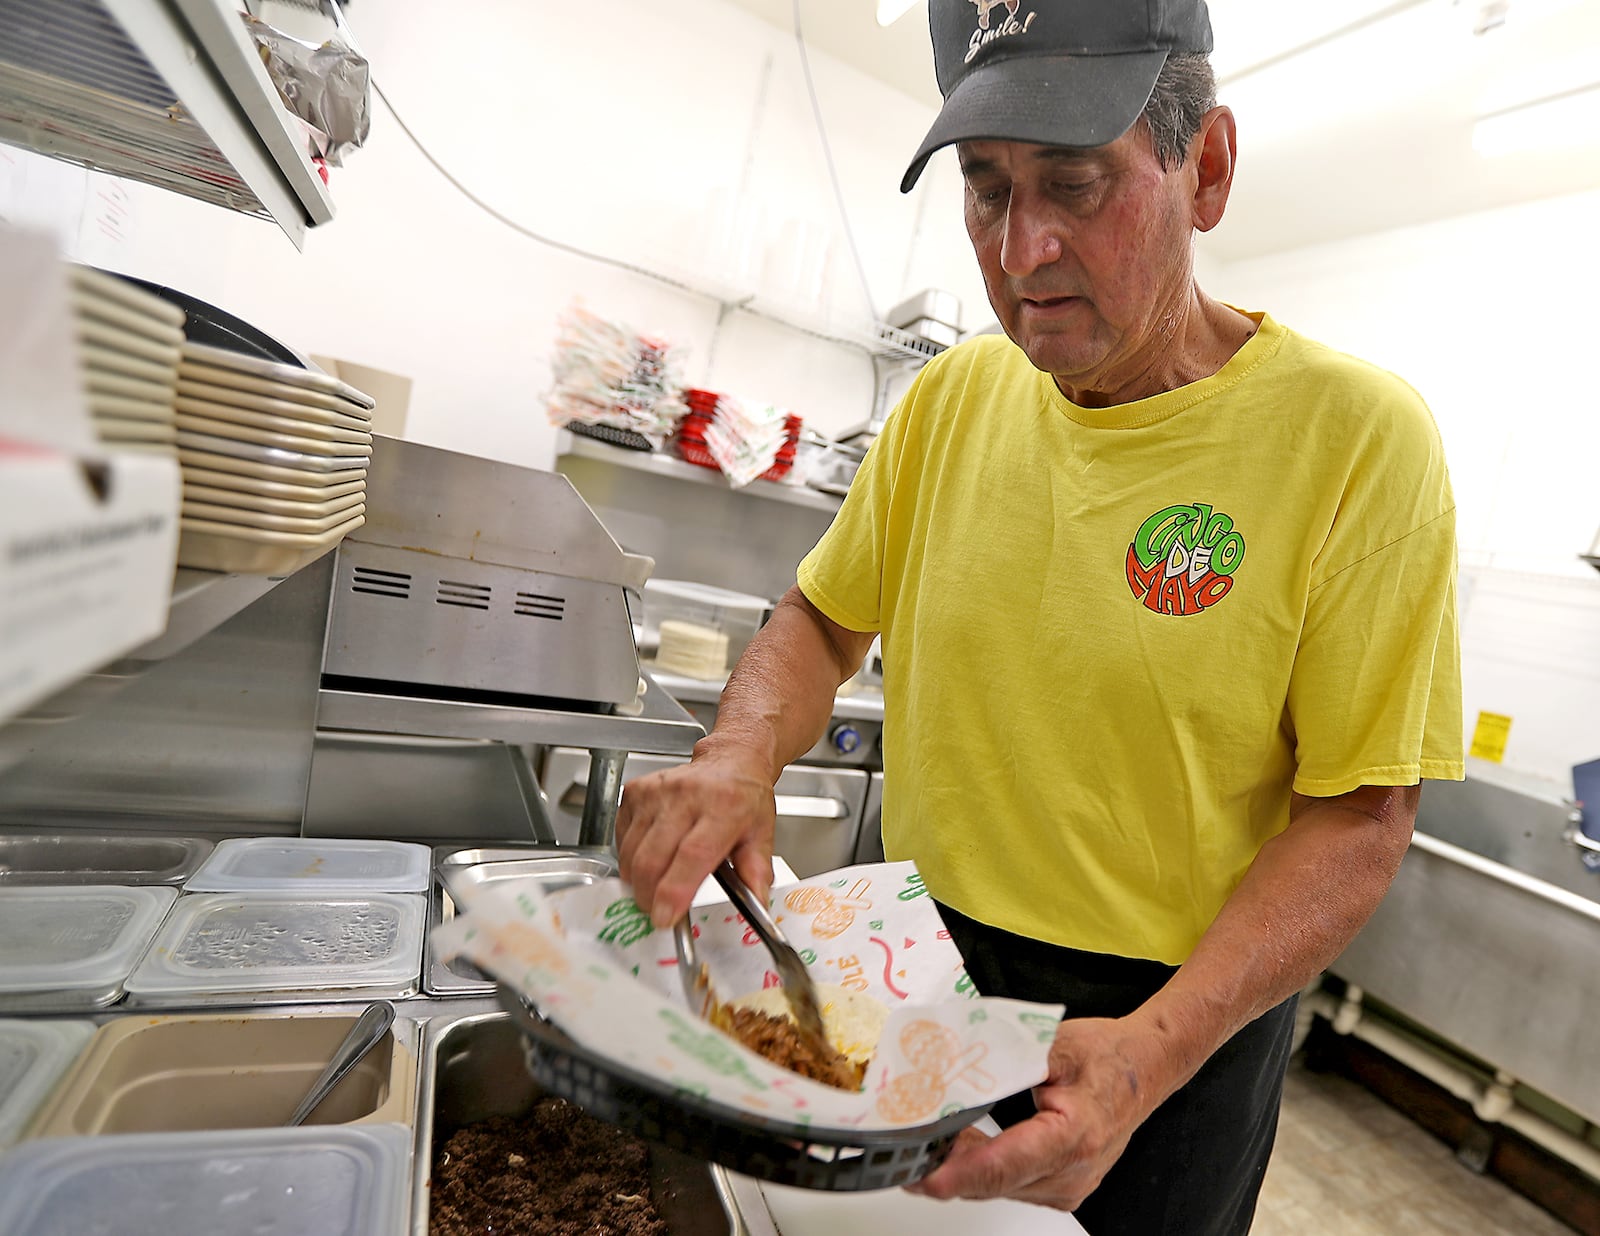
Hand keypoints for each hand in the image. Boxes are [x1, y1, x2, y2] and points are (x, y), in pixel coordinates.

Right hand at [615, 749, 777, 927]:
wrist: (730, 759)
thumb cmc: (743, 797)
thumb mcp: (762, 835)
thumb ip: (756, 873)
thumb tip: (756, 905)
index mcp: (724, 807)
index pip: (692, 854)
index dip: (674, 890)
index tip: (666, 917)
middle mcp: (687, 796)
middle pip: (653, 858)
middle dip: (649, 896)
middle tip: (658, 911)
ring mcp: (657, 792)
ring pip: (631, 852)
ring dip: (637, 880)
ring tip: (654, 887)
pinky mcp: (636, 791)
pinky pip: (621, 837)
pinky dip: (629, 858)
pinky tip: (649, 855)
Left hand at [907, 1016, 1160, 1211]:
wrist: (1146, 1067)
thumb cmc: (1106, 1054)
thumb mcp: (1053, 1043)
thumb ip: (1005, 1057)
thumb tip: (954, 1065)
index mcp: (1073, 1136)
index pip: (1005, 1165)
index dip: (960, 1173)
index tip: (924, 1175)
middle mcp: (1072, 1172)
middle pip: (994, 1181)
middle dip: (945, 1168)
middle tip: (905, 1149)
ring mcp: (1068, 1186)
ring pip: (998, 1186)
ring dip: (961, 1167)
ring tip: (928, 1138)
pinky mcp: (1061, 1187)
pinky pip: (1010, 1184)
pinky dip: (981, 1167)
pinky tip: (960, 1143)